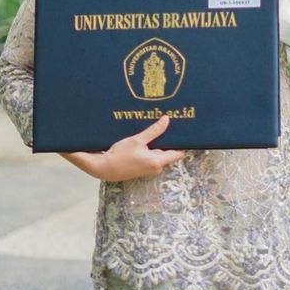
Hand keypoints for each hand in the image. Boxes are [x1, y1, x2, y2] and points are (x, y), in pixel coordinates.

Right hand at [59, 115, 185, 181]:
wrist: (103, 168)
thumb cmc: (120, 155)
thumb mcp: (137, 140)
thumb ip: (154, 131)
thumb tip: (167, 120)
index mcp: (157, 162)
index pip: (178, 153)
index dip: (183, 143)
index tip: (186, 132)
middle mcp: (156, 168)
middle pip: (168, 152)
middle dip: (168, 140)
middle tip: (170, 125)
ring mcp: (149, 169)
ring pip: (159, 154)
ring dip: (158, 144)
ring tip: (157, 129)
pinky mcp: (142, 168)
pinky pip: (151, 157)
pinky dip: (151, 149)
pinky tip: (147, 139)